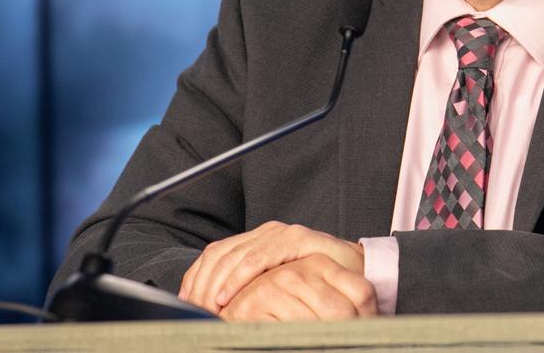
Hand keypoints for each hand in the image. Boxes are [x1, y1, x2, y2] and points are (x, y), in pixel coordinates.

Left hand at [179, 221, 366, 313]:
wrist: (358, 275)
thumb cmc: (315, 288)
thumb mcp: (272, 291)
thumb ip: (247, 292)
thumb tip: (210, 309)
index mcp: (254, 243)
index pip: (213, 255)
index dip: (195, 279)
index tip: (186, 305)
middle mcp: (265, 233)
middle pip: (219, 254)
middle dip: (201, 284)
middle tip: (193, 310)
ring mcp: (281, 234)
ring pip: (235, 254)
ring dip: (216, 282)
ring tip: (207, 307)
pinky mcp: (298, 239)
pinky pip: (261, 255)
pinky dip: (240, 275)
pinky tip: (229, 295)